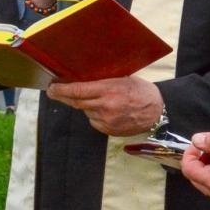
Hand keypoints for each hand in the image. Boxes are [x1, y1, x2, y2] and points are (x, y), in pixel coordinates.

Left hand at [46, 75, 162, 136]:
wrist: (157, 112)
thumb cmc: (142, 92)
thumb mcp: (123, 80)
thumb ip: (103, 82)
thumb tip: (83, 80)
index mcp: (109, 90)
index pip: (77, 90)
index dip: (61, 90)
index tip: (51, 87)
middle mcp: (105, 106)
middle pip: (76, 102)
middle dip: (64, 97)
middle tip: (54, 92)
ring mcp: (106, 120)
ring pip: (85, 111)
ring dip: (84, 105)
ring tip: (96, 100)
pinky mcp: (108, 130)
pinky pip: (94, 121)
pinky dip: (94, 115)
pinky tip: (106, 111)